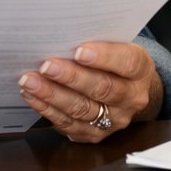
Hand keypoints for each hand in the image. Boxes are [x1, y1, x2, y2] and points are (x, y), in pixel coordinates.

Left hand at [18, 40, 162, 142]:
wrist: (128, 92)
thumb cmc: (116, 62)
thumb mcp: (119, 46)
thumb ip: (99, 42)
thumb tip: (62, 36)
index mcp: (141, 70)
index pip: (126, 63)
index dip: (103, 57)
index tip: (78, 50)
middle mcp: (131, 98)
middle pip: (102, 89)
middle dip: (71, 77)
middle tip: (46, 66)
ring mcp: (114, 120)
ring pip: (81, 109)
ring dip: (52, 95)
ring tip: (29, 81)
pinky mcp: (95, 134)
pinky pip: (68, 124)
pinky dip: (47, 109)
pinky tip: (32, 96)